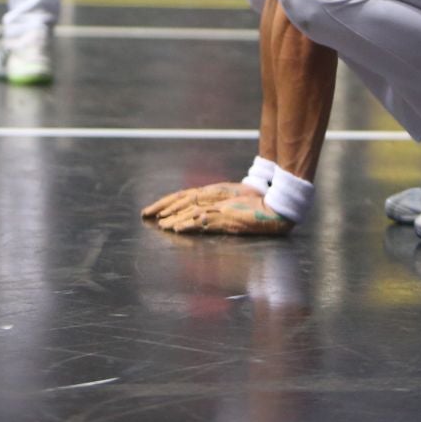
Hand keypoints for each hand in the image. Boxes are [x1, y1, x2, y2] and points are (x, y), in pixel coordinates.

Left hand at [148, 186, 293, 235]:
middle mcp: (214, 197)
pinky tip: (178, 229)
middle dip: (163, 207)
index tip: (154, 209)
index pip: (185, 194)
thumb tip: (198, 217)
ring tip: (159, 224)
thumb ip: (215, 208)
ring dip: (173, 218)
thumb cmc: (256, 205)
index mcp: (214, 192)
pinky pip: (204, 222)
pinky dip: (189, 225)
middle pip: (183, 199)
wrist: (274, 208)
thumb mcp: (232, 203)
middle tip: (146, 214)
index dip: (168, 201)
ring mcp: (220, 207)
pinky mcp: (226, 217)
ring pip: (190, 211)